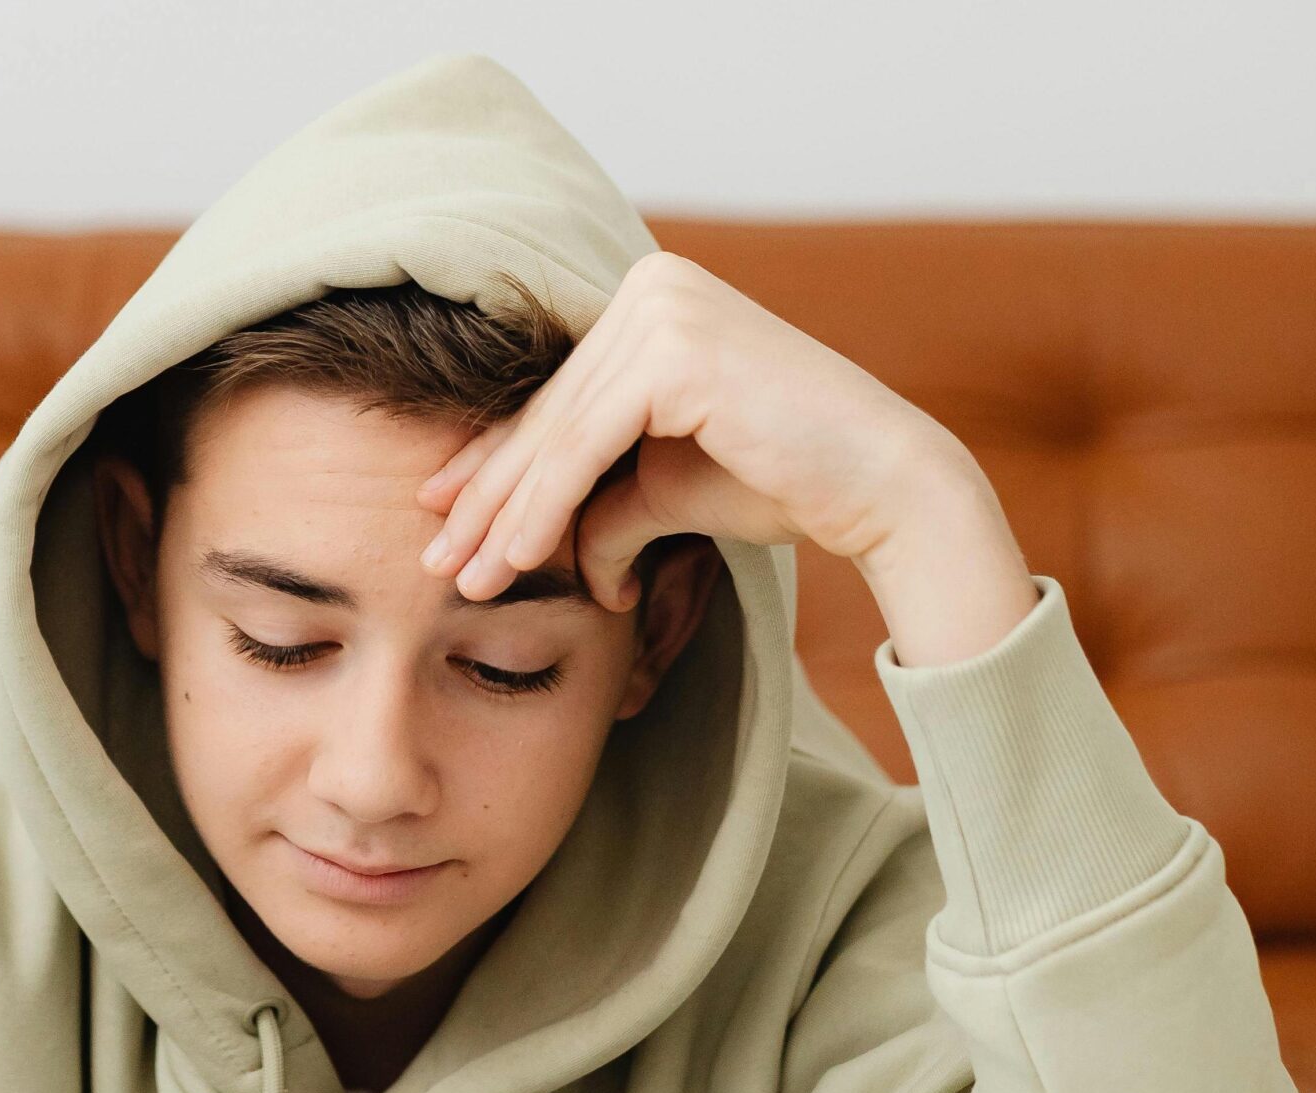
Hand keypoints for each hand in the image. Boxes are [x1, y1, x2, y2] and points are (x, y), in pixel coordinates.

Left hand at [416, 251, 1039, 666]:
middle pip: (547, 416)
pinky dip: (543, 509)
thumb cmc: (780, 480)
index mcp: (649, 301)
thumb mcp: (663, 486)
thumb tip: (534, 549)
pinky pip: (584, 447)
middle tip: (436, 563)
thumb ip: (596, 499)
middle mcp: (652, 286)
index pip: (555, 397)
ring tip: (466, 582)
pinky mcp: (676, 351)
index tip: (441, 520)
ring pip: (557, 437)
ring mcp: (664, 309)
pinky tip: (514, 560)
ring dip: (503, 518)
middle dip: (485, 499)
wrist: (878, 483)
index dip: (492, 464)